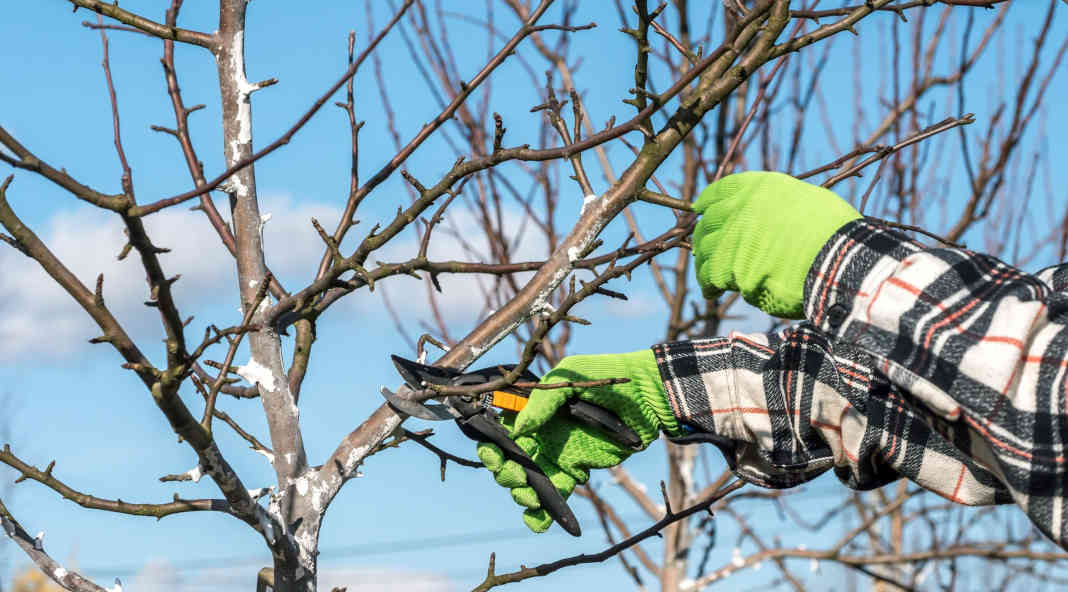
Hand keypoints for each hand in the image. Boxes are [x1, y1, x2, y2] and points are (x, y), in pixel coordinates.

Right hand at [477, 350, 677, 531]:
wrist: (646, 397)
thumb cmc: (605, 378)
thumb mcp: (569, 378)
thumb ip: (542, 402)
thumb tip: (518, 429)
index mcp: (531, 411)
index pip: (499, 431)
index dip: (491, 445)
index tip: (494, 452)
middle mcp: (539, 434)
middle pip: (508, 460)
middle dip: (505, 473)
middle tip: (517, 476)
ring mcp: (555, 454)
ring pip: (527, 482)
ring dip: (521, 494)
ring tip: (530, 498)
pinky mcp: (574, 471)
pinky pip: (555, 494)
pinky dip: (544, 513)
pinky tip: (539, 522)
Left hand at [692, 171, 860, 318]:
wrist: (843, 259)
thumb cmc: (834, 230)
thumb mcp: (803, 199)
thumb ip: (774, 204)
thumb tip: (763, 216)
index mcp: (757, 188)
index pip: (718, 192)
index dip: (707, 204)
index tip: (701, 212)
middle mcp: (739, 210)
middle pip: (707, 226)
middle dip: (703, 240)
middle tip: (703, 251)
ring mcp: (733, 241)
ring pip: (706, 255)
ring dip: (705, 267)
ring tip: (707, 278)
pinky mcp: (735, 272)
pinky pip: (716, 279)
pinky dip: (713, 287)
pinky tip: (712, 293)